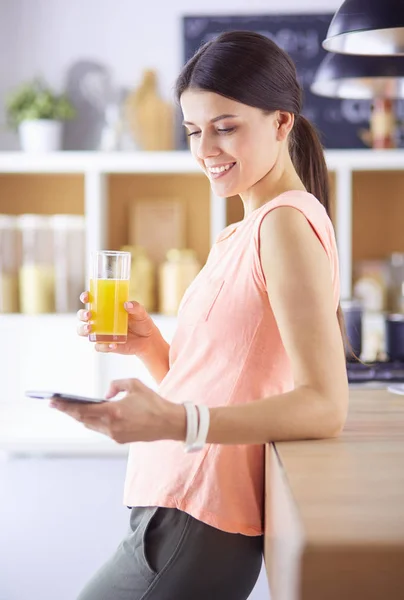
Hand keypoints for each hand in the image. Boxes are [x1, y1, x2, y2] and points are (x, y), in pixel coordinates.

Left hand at [49, 379, 185, 443]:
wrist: (169, 423)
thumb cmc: (153, 402)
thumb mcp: (135, 385)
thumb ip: (116, 385)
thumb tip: (105, 394)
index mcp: (113, 411)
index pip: (82, 409)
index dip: (65, 406)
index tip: (52, 401)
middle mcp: (111, 425)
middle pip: (82, 419)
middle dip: (67, 411)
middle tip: (54, 403)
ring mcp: (115, 434)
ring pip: (90, 425)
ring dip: (79, 417)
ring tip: (68, 408)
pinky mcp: (119, 439)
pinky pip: (101, 429)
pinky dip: (92, 421)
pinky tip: (88, 415)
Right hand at [77, 292, 157, 355]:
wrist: (148, 340)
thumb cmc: (142, 322)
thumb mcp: (141, 313)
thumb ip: (136, 307)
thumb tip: (127, 304)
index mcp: (106, 307)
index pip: (91, 300)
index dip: (85, 297)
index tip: (86, 297)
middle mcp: (100, 320)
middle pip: (83, 316)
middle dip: (82, 314)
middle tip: (89, 315)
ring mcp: (101, 333)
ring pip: (84, 331)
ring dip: (83, 330)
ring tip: (90, 329)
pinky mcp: (105, 345)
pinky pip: (99, 346)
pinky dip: (103, 346)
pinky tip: (113, 344)